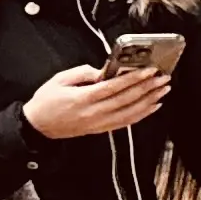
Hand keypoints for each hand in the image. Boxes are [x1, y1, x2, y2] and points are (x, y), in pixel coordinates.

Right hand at [25, 60, 169, 138]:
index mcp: (83, 98)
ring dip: (149, 100)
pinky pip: (126, 122)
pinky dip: (142, 114)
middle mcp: (94, 112)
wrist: (37, 126)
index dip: (134, 78)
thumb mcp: (59, 80)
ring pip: (130, 112)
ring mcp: (98, 123)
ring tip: (163, 90)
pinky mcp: (100, 129)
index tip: (149, 70)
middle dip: (147, 87)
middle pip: (127, 99)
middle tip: (163, 78)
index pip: (114, 87)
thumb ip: (82, 72)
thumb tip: (103, 71)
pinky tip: (152, 106)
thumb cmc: (46, 102)